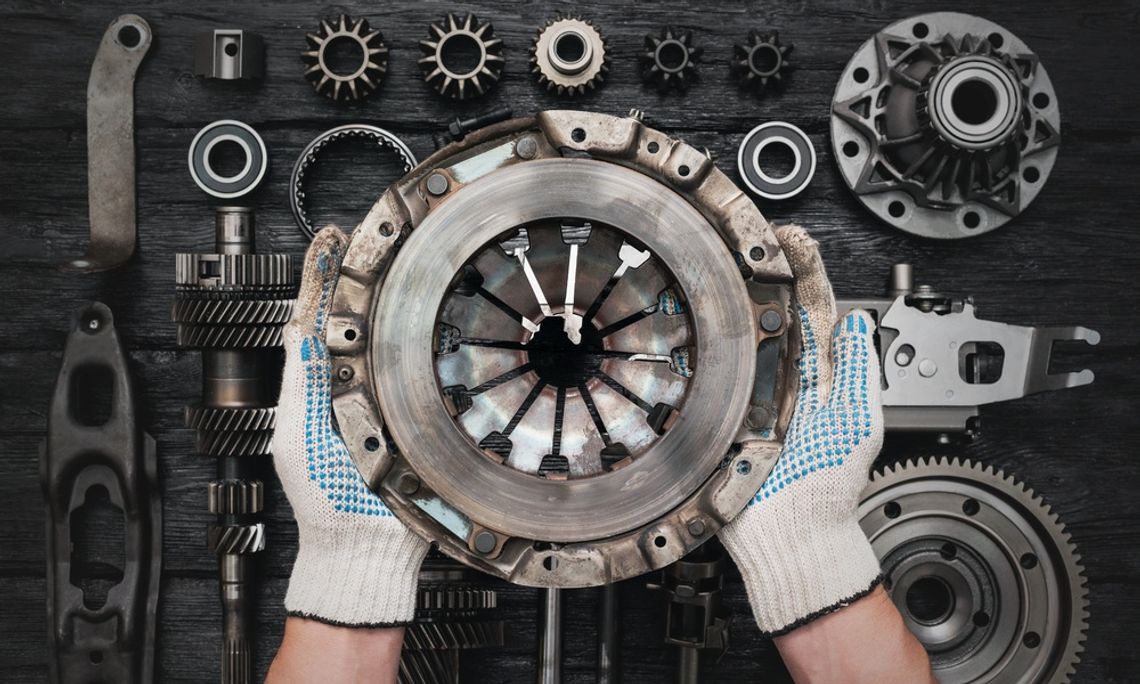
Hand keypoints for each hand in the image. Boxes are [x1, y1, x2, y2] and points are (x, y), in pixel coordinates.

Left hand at [272, 226, 427, 626]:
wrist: (365, 543)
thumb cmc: (326, 498)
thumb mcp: (297, 431)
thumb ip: (299, 378)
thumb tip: (298, 324)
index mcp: (316, 387)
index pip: (317, 319)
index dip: (322, 276)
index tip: (328, 241)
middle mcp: (352, 386)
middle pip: (355, 320)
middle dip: (358, 276)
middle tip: (361, 234)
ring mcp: (387, 399)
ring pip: (389, 340)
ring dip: (390, 299)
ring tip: (390, 256)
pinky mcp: (420, 415)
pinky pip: (423, 369)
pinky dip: (424, 338)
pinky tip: (428, 312)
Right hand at [719, 225, 883, 635]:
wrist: (790, 533)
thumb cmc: (828, 487)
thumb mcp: (859, 422)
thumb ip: (861, 370)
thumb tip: (862, 323)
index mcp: (817, 375)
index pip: (810, 309)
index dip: (801, 270)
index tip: (789, 238)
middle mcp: (780, 379)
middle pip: (766, 313)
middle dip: (755, 272)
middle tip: (743, 235)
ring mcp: (744, 395)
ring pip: (731, 338)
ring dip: (720, 302)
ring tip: (711, 264)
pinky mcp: (715, 414)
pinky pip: (701, 374)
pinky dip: (690, 347)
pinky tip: (681, 322)